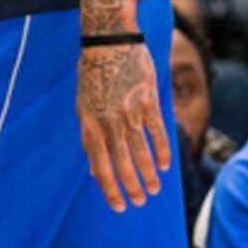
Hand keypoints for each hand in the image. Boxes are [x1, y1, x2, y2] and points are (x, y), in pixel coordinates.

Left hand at [77, 39, 171, 210]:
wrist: (108, 41)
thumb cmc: (93, 76)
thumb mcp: (82, 108)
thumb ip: (89, 139)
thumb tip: (93, 170)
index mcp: (89, 126)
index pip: (100, 167)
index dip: (110, 189)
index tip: (119, 206)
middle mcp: (108, 123)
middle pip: (121, 164)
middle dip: (131, 188)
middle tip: (139, 202)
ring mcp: (129, 112)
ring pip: (141, 152)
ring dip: (148, 175)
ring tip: (153, 190)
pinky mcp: (147, 101)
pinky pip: (157, 132)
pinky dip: (161, 151)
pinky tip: (165, 166)